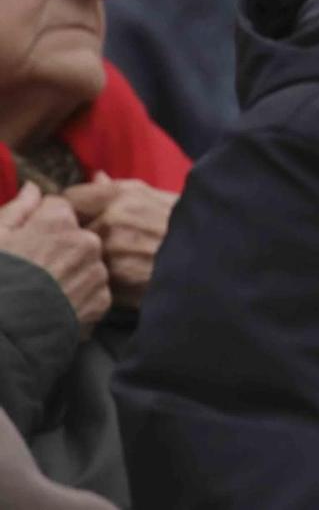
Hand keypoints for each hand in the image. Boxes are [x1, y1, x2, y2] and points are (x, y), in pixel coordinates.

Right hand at [0, 185, 110, 332]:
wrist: (2, 337)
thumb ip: (18, 210)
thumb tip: (34, 188)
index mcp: (59, 220)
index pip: (60, 208)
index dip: (42, 224)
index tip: (29, 240)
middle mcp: (86, 240)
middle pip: (78, 236)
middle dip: (61, 248)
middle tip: (35, 271)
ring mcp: (96, 271)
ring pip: (88, 264)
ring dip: (72, 273)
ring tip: (44, 293)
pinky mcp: (102, 300)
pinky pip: (94, 291)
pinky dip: (79, 298)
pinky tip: (55, 308)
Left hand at [61, 174, 176, 310]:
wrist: (214, 257)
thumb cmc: (185, 223)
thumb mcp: (158, 196)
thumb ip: (121, 189)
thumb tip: (97, 177)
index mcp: (121, 195)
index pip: (69, 198)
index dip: (74, 208)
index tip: (81, 215)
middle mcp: (112, 221)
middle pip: (70, 229)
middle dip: (80, 235)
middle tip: (98, 240)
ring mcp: (113, 254)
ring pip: (82, 256)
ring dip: (92, 259)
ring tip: (115, 259)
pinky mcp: (116, 283)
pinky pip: (95, 279)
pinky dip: (104, 280)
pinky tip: (122, 277)